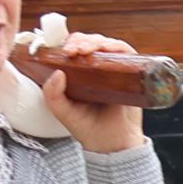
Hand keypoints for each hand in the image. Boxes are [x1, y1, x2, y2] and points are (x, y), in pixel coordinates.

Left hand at [28, 33, 146, 153]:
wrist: (112, 143)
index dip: (67, 44)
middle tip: (74, 50)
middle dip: (81, 40)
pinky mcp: (129, 72)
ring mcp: (113, 69)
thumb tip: (57, 72)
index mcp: (77, 74)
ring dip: (96, 41)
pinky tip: (108, 49)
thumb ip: (53, 95)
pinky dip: (117, 47)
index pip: (73, 48)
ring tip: (87, 50)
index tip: (63, 50)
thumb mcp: (63, 113)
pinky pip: (125, 53)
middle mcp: (96, 68)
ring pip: (106, 43)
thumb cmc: (88, 128)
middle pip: (89, 42)